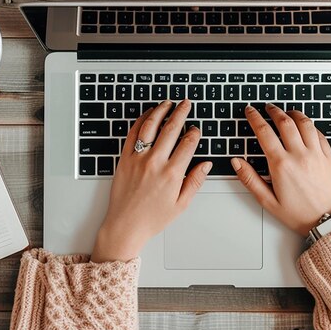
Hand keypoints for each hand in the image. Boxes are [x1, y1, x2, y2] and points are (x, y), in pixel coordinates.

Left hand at [91, 99, 211, 261]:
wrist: (125, 226)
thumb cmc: (152, 218)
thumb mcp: (181, 204)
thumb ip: (195, 182)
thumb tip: (206, 164)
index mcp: (172, 174)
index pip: (188, 143)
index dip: (194, 133)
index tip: (196, 129)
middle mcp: (155, 163)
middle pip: (171, 129)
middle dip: (181, 112)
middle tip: (186, 104)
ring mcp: (138, 159)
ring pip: (151, 126)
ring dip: (161, 111)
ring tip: (168, 103)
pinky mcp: (124, 159)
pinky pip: (133, 134)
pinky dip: (141, 120)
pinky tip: (148, 115)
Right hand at [232, 103, 330, 235]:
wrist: (326, 222)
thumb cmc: (299, 214)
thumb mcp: (268, 201)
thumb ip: (250, 179)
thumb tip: (237, 162)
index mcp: (282, 165)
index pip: (264, 132)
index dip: (255, 118)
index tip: (250, 111)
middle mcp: (299, 155)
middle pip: (285, 122)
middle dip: (274, 111)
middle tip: (268, 107)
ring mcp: (315, 154)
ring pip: (304, 123)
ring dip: (293, 113)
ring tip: (286, 112)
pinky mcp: (327, 157)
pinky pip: (319, 133)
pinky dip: (310, 125)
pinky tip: (305, 126)